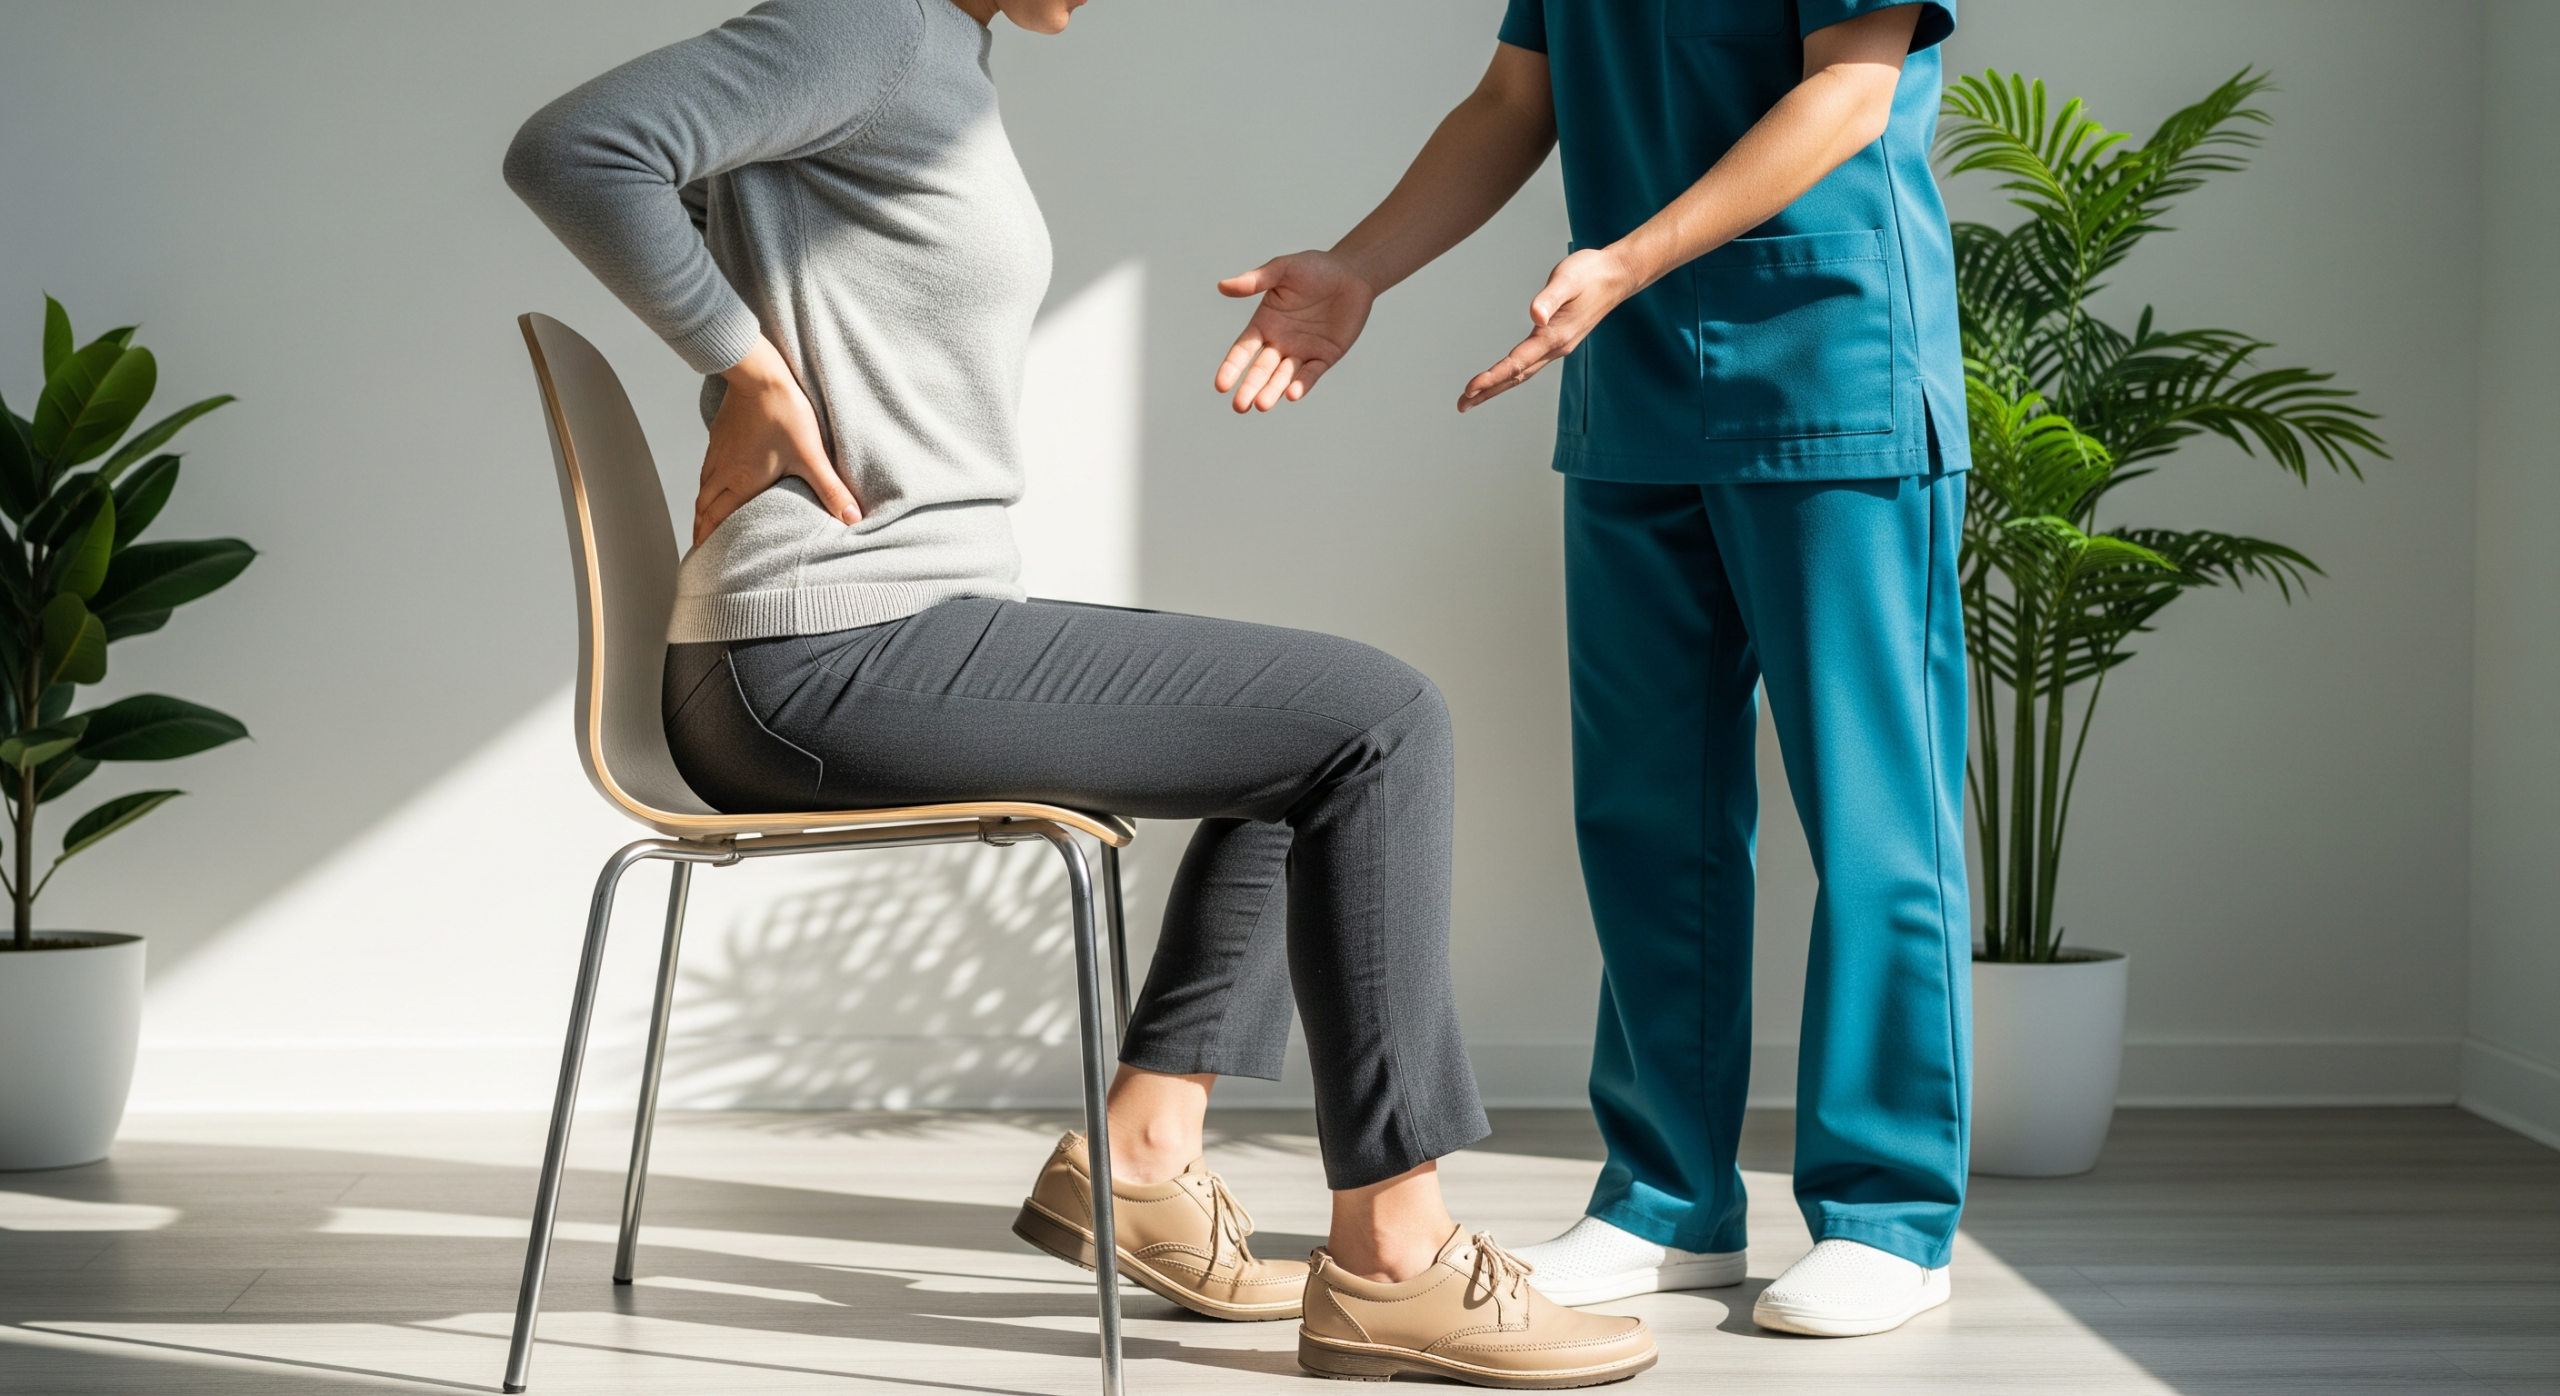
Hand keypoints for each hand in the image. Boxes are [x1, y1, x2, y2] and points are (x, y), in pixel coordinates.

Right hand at [694, 337, 859, 546]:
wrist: (758, 373)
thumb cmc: (782, 411)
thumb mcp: (811, 456)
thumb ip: (830, 489)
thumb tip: (851, 516)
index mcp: (742, 481)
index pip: (718, 518)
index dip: (708, 538)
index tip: (701, 553)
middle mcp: (724, 469)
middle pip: (704, 506)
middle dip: (701, 527)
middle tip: (699, 544)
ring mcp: (718, 450)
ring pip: (703, 486)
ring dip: (703, 505)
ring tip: (704, 518)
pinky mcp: (719, 433)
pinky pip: (707, 466)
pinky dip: (707, 481)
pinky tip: (715, 478)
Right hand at [1213, 251, 1378, 412]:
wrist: (1352, 274)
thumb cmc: (1315, 268)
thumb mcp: (1283, 269)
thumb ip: (1255, 280)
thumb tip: (1222, 286)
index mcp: (1264, 323)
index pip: (1243, 350)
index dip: (1232, 367)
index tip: (1221, 385)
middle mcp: (1279, 342)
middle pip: (1261, 370)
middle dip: (1250, 387)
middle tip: (1240, 407)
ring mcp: (1302, 352)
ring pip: (1283, 376)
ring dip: (1272, 391)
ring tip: (1262, 405)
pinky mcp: (1324, 357)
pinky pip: (1311, 373)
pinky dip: (1302, 384)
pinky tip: (1291, 394)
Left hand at [1458, 246, 1641, 411]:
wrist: (1617, 275)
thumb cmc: (1591, 274)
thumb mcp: (1567, 280)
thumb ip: (1550, 298)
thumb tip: (1535, 316)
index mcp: (1555, 336)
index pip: (1517, 363)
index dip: (1492, 377)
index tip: (1470, 388)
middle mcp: (1556, 347)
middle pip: (1516, 376)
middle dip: (1488, 391)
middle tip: (1461, 406)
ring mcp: (1558, 346)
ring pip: (1522, 373)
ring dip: (1497, 386)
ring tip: (1473, 398)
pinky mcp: (1558, 340)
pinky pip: (1530, 364)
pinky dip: (1511, 374)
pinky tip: (1502, 376)